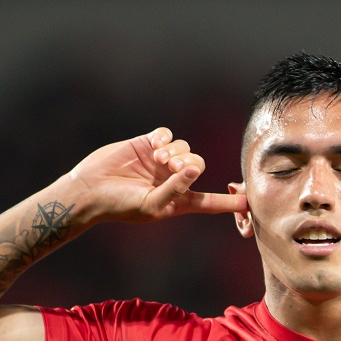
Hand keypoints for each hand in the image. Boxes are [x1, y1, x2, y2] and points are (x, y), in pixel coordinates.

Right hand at [67, 127, 246, 223]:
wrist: (90, 190)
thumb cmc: (121, 205)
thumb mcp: (152, 204)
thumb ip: (176, 188)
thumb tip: (195, 169)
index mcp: (178, 200)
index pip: (210, 202)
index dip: (229, 202)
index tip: (250, 203)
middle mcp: (173, 180)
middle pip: (199, 164)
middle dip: (190, 163)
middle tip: (172, 167)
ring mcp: (160, 161)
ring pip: (184, 147)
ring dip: (175, 151)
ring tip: (158, 159)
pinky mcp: (146, 145)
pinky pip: (166, 134)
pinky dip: (165, 138)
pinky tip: (154, 145)